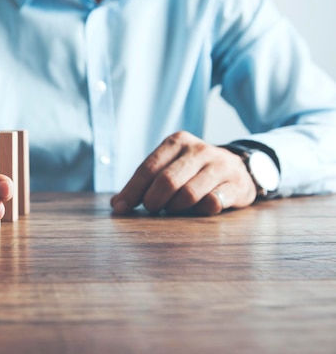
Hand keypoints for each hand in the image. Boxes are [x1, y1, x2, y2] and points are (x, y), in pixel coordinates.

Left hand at [110, 131, 255, 215]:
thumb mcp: (169, 168)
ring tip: (176, 208)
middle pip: (167, 181)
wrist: (238, 170)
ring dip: (176, 208)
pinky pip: (211, 204)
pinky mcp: (236, 183)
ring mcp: (220, 164)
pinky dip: (199, 212)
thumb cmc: (193, 173)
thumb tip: (116, 205)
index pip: (148, 168)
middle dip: (153, 201)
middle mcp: (198, 149)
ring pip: (188, 194)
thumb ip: (143, 183)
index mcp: (177, 141)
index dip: (132, 191)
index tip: (120, 209)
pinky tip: (199, 209)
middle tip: (152, 209)